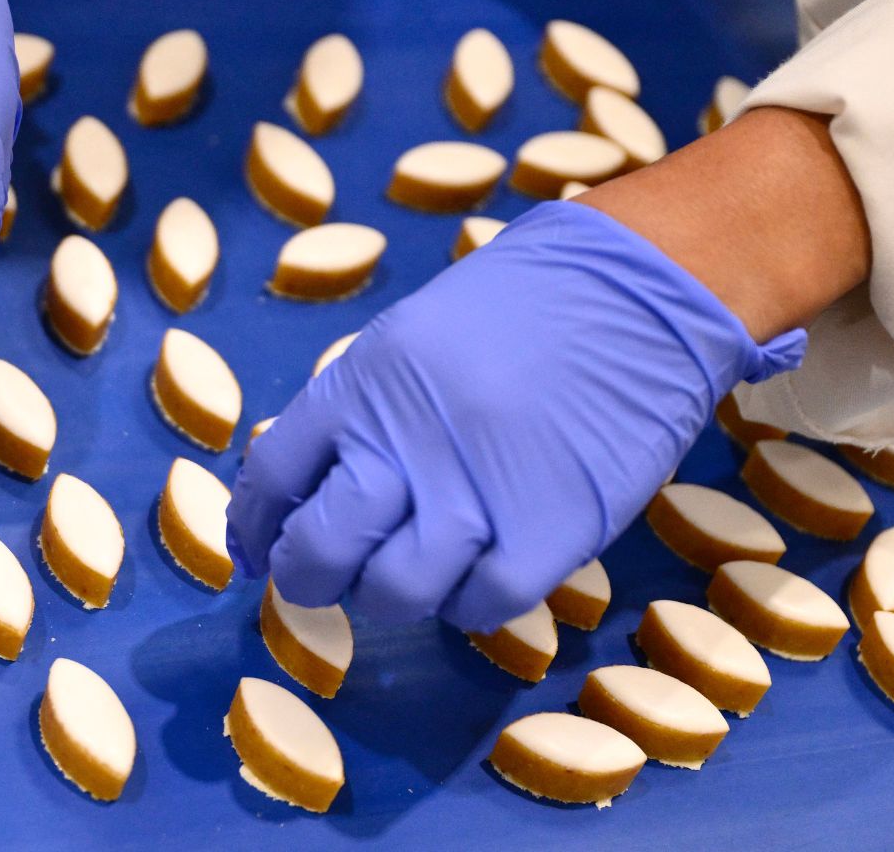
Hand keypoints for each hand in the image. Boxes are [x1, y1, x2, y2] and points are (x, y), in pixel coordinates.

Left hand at [227, 201, 804, 630]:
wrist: (637, 289)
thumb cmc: (522, 310)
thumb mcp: (412, 340)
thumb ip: (361, 411)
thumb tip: (309, 492)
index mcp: (362, 384)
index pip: (273, 475)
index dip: (256, 527)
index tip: (259, 551)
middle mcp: (404, 440)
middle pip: (320, 548)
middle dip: (307, 578)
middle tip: (324, 581)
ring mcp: (476, 490)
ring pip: (394, 591)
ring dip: (389, 596)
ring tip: (409, 573)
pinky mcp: (547, 530)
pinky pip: (481, 605)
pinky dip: (469, 603)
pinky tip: (478, 574)